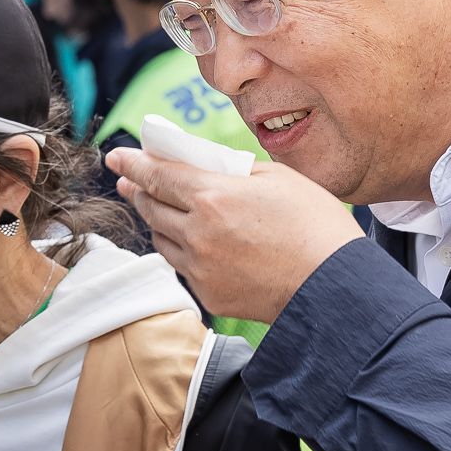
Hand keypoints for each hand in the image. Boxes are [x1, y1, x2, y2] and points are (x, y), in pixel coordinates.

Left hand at [103, 147, 362, 323]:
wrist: (335, 289)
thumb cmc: (316, 227)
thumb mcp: (278, 178)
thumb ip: (234, 169)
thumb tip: (209, 168)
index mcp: (213, 197)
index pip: (158, 175)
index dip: (133, 163)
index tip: (116, 156)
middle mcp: (197, 233)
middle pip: (151, 206)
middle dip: (138, 189)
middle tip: (130, 180)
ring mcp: (200, 267)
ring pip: (162, 238)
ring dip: (157, 220)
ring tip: (159, 207)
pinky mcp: (209, 293)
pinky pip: (182, 265)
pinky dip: (181, 249)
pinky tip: (190, 242)